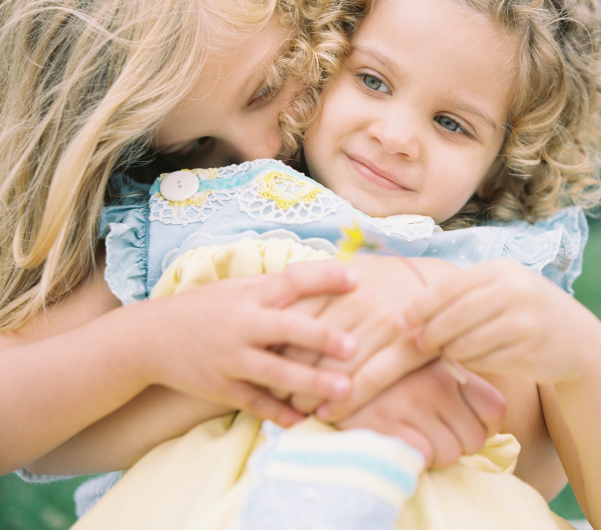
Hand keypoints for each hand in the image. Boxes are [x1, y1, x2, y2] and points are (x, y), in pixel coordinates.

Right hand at [140, 263, 358, 426]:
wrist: (150, 338)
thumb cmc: (205, 307)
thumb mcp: (237, 287)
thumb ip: (275, 285)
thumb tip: (321, 274)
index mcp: (250, 295)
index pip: (291, 281)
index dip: (323, 278)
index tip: (355, 279)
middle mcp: (242, 325)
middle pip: (286, 330)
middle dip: (320, 337)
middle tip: (354, 346)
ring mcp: (231, 359)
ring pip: (275, 373)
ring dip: (311, 382)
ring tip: (344, 390)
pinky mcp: (221, 388)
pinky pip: (255, 403)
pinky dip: (280, 414)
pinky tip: (305, 420)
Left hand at [282, 256, 455, 413]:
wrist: (445, 284)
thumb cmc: (392, 277)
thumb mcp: (356, 265)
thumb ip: (320, 275)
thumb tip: (284, 277)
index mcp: (339, 283)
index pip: (294, 316)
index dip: (274, 343)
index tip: (262, 361)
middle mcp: (356, 303)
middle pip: (308, 345)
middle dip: (286, 373)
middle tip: (272, 393)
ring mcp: (381, 326)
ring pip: (334, 367)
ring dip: (310, 393)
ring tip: (296, 408)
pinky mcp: (407, 348)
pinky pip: (370, 381)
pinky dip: (345, 402)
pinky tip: (328, 414)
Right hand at [334, 360, 506, 468]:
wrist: (330, 365)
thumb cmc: (384, 369)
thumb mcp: (422, 361)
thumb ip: (456, 380)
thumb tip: (493, 422)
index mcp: (447, 362)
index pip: (494, 409)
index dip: (482, 424)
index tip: (461, 421)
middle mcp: (433, 382)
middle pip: (475, 438)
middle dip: (457, 442)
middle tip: (431, 430)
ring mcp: (409, 404)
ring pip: (451, 454)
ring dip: (435, 453)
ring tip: (412, 433)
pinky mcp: (385, 426)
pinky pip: (423, 459)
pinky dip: (414, 458)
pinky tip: (397, 439)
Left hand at [398, 259, 600, 384]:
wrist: (577, 339)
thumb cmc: (523, 310)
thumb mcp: (499, 289)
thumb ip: (461, 295)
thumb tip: (408, 315)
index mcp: (500, 269)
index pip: (448, 287)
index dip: (420, 306)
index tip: (401, 321)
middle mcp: (514, 291)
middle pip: (454, 316)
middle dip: (430, 333)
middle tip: (417, 344)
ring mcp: (524, 322)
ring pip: (466, 342)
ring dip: (448, 351)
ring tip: (444, 352)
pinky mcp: (530, 351)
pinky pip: (484, 361)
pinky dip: (470, 364)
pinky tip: (469, 361)